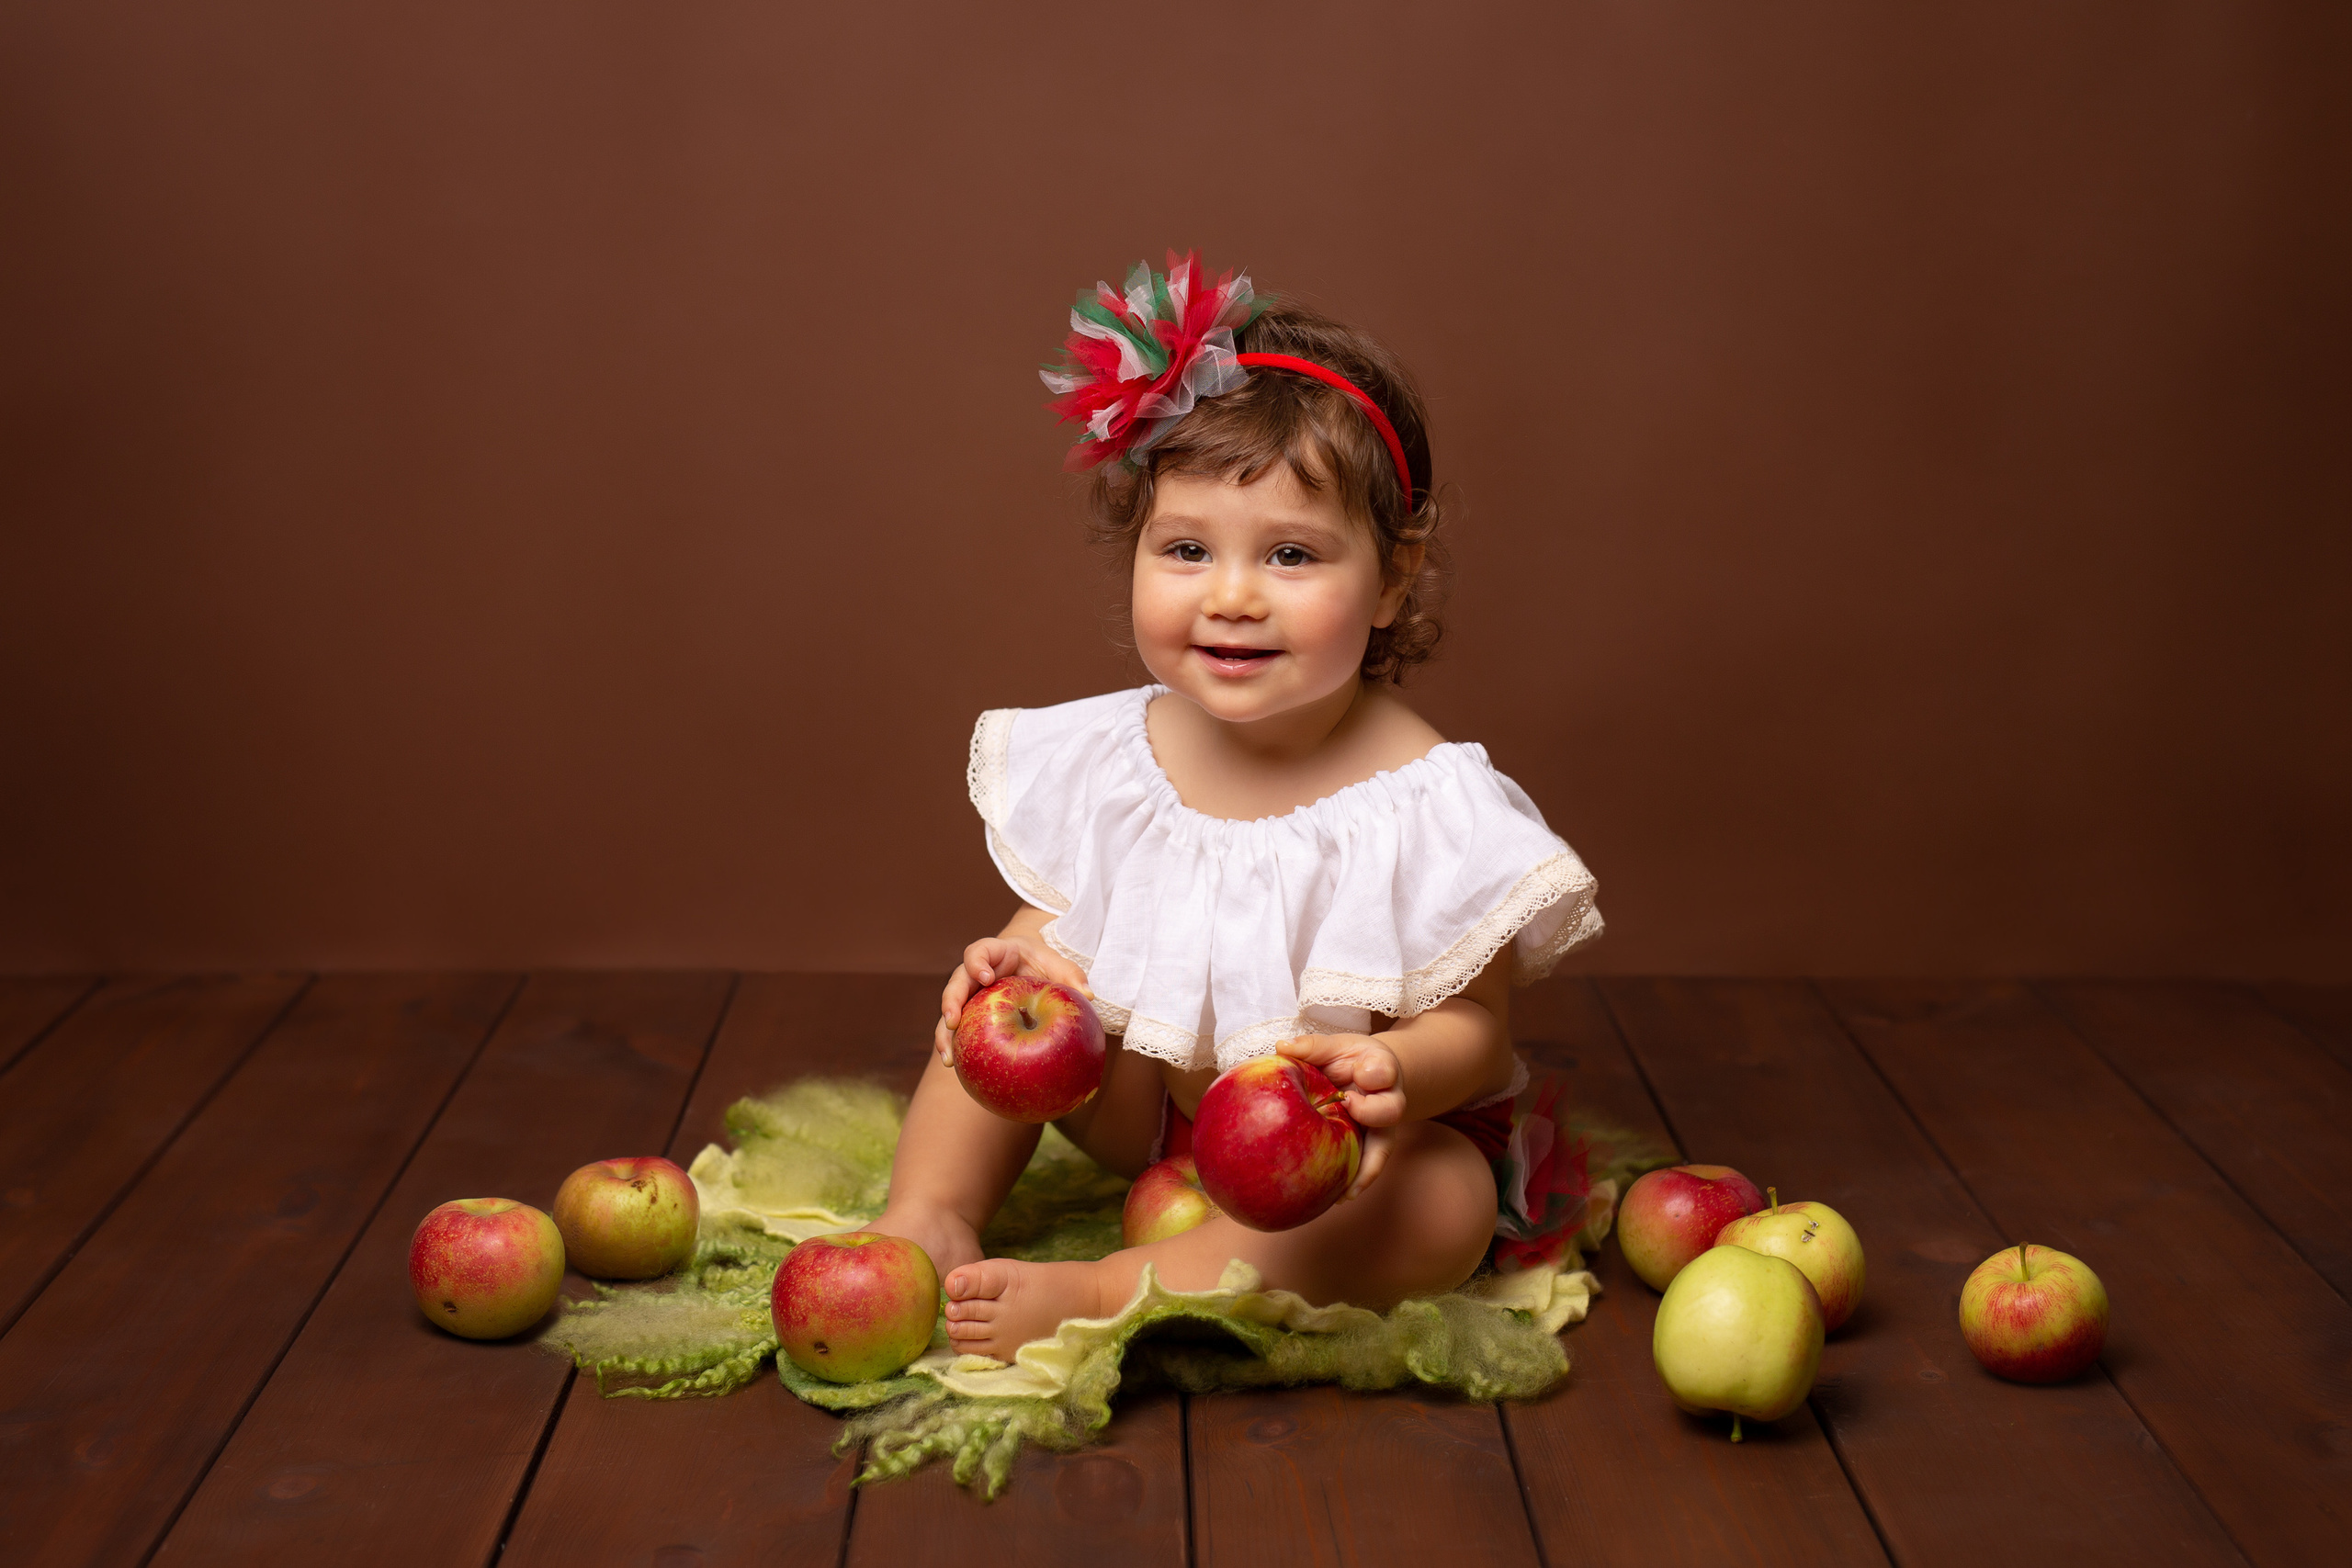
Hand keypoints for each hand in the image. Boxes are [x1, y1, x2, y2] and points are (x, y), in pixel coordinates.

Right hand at [935, 936, 1091, 1063]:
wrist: (1030, 967)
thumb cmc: (1043, 963)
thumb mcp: (1058, 964)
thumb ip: (1071, 976)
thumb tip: (1087, 996)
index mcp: (995, 953)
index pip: (978, 952)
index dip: (977, 963)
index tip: (985, 977)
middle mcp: (975, 974)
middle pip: (955, 984)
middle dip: (951, 1003)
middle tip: (953, 1023)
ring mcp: (970, 995)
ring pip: (951, 1012)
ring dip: (944, 1034)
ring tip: (948, 1059)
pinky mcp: (971, 1015)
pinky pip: (960, 1031)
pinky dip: (957, 1047)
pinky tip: (958, 1069)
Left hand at [1275, 1034, 1402, 1197]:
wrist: (1369, 1074)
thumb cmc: (1348, 1059)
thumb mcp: (1334, 1047)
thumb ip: (1312, 1047)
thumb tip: (1281, 1048)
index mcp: (1380, 1069)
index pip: (1383, 1070)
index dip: (1375, 1074)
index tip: (1360, 1073)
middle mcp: (1388, 1100)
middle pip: (1390, 1110)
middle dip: (1372, 1112)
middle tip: (1349, 1108)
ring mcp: (1383, 1127)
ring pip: (1382, 1148)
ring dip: (1365, 1167)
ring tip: (1345, 1190)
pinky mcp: (1373, 1146)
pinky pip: (1369, 1165)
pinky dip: (1356, 1182)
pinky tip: (1338, 1198)